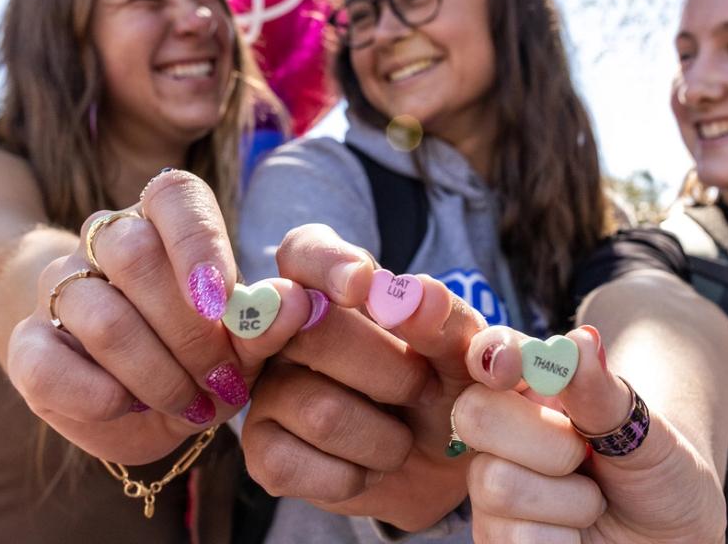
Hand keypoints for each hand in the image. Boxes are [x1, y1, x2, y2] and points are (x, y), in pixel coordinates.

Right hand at [7, 170, 315, 462]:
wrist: (129, 387)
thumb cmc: (202, 348)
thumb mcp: (243, 339)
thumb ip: (266, 322)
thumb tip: (297, 304)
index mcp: (166, 218)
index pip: (173, 196)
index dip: (197, 243)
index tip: (222, 302)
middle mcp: (108, 239)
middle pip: (134, 254)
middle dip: (189, 330)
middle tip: (225, 380)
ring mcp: (63, 287)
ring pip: (101, 315)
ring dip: (156, 373)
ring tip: (193, 405)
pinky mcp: (28, 343)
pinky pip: (47, 363)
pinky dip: (95, 393)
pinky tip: (128, 407)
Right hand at [241, 224, 487, 530]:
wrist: (449, 464)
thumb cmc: (451, 386)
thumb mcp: (466, 350)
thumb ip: (449, 320)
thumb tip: (419, 297)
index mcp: (334, 283)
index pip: (305, 251)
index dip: (327, 265)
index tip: (362, 286)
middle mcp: (287, 327)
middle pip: (313, 333)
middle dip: (391, 373)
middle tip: (426, 390)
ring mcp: (269, 387)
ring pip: (319, 411)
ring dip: (385, 439)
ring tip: (400, 438)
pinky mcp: (261, 450)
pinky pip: (291, 463)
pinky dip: (352, 475)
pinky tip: (367, 467)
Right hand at [457, 325, 727, 543]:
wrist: (669, 536)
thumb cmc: (655, 471)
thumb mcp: (642, 430)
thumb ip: (603, 392)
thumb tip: (581, 340)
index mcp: (528, 385)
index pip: (490, 351)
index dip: (492, 354)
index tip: (511, 367)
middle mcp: (497, 431)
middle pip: (477, 415)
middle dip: (549, 442)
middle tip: (585, 456)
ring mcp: (489, 486)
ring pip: (499, 485)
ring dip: (570, 503)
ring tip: (591, 503)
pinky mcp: (493, 538)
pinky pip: (513, 541)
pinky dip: (562, 540)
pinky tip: (574, 535)